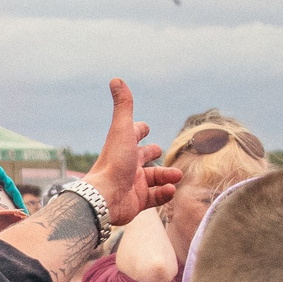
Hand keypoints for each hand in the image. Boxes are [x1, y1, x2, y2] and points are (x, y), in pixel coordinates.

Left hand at [84, 79, 181, 227]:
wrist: (105, 198)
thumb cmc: (114, 162)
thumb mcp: (122, 131)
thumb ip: (123, 107)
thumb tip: (116, 78)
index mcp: (123, 148)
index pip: (132, 135)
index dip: (138, 130)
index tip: (143, 127)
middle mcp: (127, 165)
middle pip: (143, 158)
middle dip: (152, 154)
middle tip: (160, 151)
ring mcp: (132, 185)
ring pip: (154, 178)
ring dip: (167, 175)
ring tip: (177, 176)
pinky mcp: (137, 202)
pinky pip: (155, 197)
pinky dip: (165, 193)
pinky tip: (170, 190)